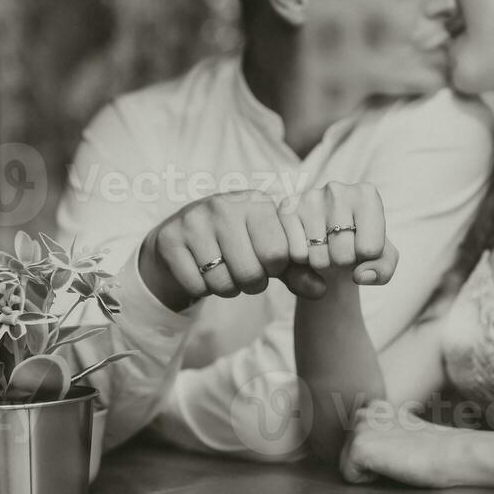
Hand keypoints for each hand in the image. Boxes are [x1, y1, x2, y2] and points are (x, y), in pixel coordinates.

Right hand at [139, 191, 324, 310]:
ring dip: (227, 287)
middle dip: (251, 283)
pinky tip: (200, 270)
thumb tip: (322, 291)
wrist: (181, 239)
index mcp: (256, 202)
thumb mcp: (269, 251)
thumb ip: (298, 270)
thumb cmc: (236, 243)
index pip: (279, 254)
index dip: (275, 269)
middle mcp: (224, 205)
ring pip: (223, 282)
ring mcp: (194, 220)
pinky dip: (201, 288)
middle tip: (243, 270)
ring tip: (223, 269)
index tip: (267, 262)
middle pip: (252, 272)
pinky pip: (196, 285)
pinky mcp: (170, 239)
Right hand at [278, 182, 399, 292]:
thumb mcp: (382, 261)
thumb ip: (382, 271)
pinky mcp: (286, 210)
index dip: (366, 259)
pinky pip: (297, 255)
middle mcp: (337, 189)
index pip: (370, 249)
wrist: (330, 242)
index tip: (362, 245)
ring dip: (323, 263)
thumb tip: (361, 275)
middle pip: (344, 254)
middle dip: (343, 262)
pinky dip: (304, 261)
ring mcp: (309, 197)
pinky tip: (308, 246)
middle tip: (340, 248)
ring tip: (325, 247)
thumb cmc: (359, 247)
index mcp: (367, 195)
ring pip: (319, 258)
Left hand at [339, 401, 460, 487]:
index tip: (401, 452)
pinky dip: (368, 480)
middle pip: (348, 455)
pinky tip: (391, 468)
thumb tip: (377, 447)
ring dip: (369, 471)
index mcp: (376, 409)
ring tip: (396, 461)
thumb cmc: (435, 451)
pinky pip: (349, 476)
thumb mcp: (406, 432)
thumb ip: (386, 432)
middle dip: (369, 463)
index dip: (377, 456)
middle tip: (400, 458)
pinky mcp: (358, 447)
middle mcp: (364, 414)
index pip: (358, 442)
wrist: (449, 453)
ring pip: (347, 465)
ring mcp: (359, 429)